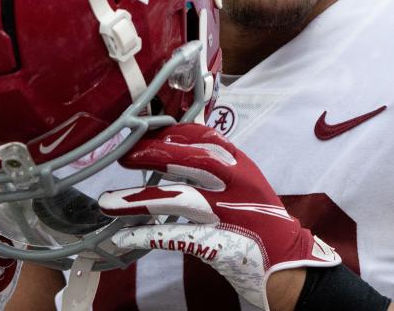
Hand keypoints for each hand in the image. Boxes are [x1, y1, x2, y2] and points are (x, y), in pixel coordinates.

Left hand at [98, 123, 339, 309]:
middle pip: (190, 162)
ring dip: (137, 199)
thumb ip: (216, 167)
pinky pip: (172, 237)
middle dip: (153, 155)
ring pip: (176, 199)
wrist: (286, 262)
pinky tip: (121, 236)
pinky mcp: (215, 245)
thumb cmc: (261, 220)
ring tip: (107, 202)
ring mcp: (226, 215)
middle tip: (124, 155)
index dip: (173, 133)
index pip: (205, 139)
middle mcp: (235, 186)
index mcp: (241, 167)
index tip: (148, 131)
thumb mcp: (245, 183)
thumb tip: (174, 149)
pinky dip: (145, 236)